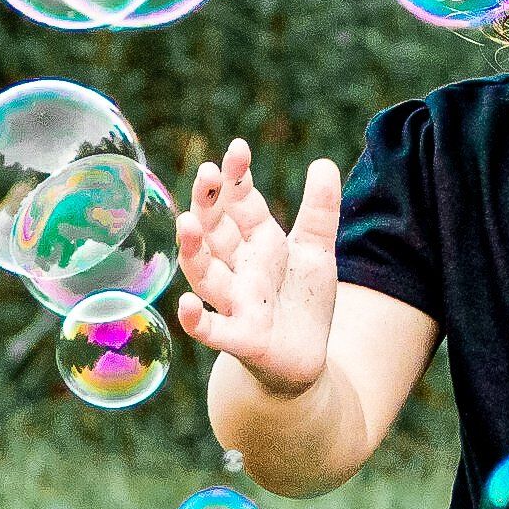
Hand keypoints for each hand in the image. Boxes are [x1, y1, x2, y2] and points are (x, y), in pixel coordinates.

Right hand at [175, 138, 341, 396]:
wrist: (303, 360)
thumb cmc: (301, 301)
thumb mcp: (316, 251)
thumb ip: (320, 210)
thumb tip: (323, 162)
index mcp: (258, 243)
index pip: (242, 205)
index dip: (237, 179)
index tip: (236, 148)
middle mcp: (240, 269)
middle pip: (216, 232)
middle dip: (208, 203)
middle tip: (206, 172)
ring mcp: (235, 303)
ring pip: (206, 274)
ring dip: (194, 250)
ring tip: (187, 222)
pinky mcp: (241, 339)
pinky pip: (212, 330)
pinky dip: (196, 319)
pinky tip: (185, 303)